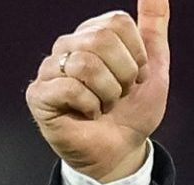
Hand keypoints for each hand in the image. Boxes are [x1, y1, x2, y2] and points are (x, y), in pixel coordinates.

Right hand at [25, 0, 169, 182]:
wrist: (122, 151)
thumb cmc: (133, 112)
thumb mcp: (154, 66)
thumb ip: (153, 25)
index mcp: (93, 34)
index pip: (118, 23)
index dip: (135, 56)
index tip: (133, 78)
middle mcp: (68, 45)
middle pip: (102, 39)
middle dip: (123, 76)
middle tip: (118, 95)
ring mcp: (50, 68)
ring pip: (86, 64)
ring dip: (107, 94)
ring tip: (104, 106)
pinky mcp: (39, 95)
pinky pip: (68, 88)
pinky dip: (89, 106)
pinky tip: (88, 115)